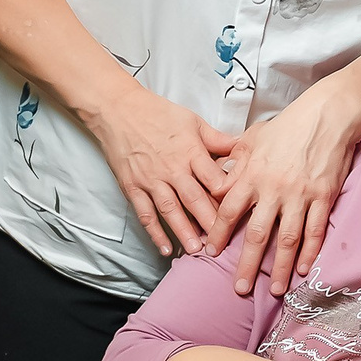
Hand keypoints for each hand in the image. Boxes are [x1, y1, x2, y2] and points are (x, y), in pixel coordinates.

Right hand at [89, 85, 236, 256]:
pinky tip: (164, 248)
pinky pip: (145, 214)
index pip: (213, 179)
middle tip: (222, 242)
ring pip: (170, 210)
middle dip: (209, 222)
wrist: (118, 110)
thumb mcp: (193, 121)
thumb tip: (243, 146)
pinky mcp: (133, 187)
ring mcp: (151, 180)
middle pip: (194, 199)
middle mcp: (172, 168)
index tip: (240, 212)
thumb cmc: (157, 113)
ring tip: (197, 250)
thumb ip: (217, 139)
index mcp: (191, 151)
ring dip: (184, 232)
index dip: (227, 196)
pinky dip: (154, 233)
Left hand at [206, 97, 360, 295]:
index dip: (218, 234)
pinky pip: (315, 230)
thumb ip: (235, 161)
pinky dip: (310, 252)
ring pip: (287, 239)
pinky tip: (303, 269)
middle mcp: (274, 189)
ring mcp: (300, 195)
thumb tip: (219, 178)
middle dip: (247, 265)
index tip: (209, 252)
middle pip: (257, 234)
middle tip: (239, 289)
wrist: (328, 115)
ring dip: (279, 267)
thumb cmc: (289, 124)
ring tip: (274, 289)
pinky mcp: (323, 197)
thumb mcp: (254, 137)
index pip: (229, 211)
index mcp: (253, 174)